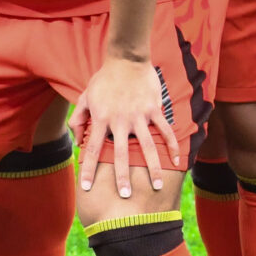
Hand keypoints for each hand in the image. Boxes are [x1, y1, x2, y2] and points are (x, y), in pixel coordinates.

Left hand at [71, 50, 178, 198]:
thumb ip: (78, 118)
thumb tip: (77, 140)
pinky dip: (173, 147)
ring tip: (158, 186)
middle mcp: (119, 120)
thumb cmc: (104, 80)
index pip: (92, 149)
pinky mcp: (154, 110)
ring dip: (153, 168)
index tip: (86, 187)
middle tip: (125, 196)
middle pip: (119, 154)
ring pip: (147, 147)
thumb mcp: (85, 96)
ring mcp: (139, 116)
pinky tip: (177, 162)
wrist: (126, 59)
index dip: (88, 169)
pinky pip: (165, 131)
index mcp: (101, 119)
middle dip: (122, 176)